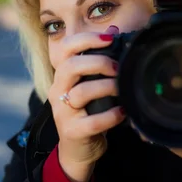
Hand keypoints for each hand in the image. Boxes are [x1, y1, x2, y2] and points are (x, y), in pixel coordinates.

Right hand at [48, 27, 124, 181]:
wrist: (78, 150)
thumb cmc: (89, 113)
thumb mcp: (91, 85)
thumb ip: (99, 62)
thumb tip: (116, 31)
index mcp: (62, 76)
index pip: (65, 48)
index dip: (86, 39)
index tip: (109, 38)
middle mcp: (58, 91)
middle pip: (70, 66)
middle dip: (98, 62)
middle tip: (117, 67)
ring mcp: (63, 112)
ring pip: (81, 93)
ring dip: (106, 87)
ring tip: (122, 89)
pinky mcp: (73, 131)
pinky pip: (93, 121)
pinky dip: (111, 116)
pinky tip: (123, 112)